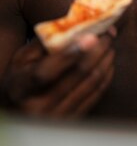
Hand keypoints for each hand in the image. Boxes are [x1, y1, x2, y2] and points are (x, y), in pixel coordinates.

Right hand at [1, 30, 115, 117]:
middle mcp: (38, 107)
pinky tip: (108, 62)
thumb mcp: (23, 58)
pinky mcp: (72, 121)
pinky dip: (105, 76)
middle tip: (108, 33)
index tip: (91, 36)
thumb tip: (76, 25)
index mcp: (21, 88)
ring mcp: (57, 117)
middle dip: (97, 49)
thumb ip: (45, 42)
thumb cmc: (21, 77)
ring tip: (109, 44)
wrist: (18, 109)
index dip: (70, 54)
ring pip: (91, 84)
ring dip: (105, 60)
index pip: (47, 72)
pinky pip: (96, 95)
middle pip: (77, 75)